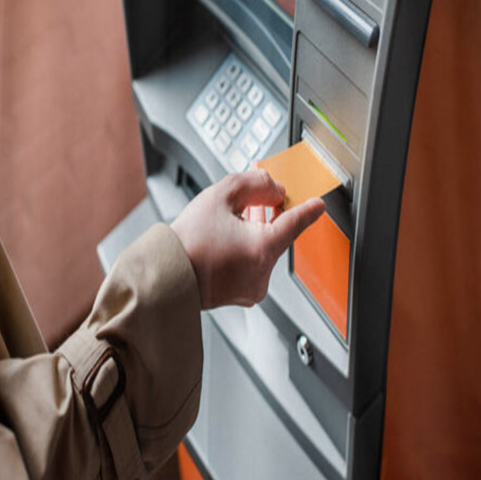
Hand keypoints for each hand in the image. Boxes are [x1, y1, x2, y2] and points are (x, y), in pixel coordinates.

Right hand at [171, 169, 324, 308]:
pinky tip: (228, 237)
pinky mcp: (240, 295)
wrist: (162, 278)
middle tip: (260, 196)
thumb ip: (253, 184)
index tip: (318, 205)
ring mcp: (251, 287)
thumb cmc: (186, 243)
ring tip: (234, 215)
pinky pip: (252, 264)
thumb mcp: (220, 197)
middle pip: (275, 234)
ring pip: (263, 249)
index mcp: (261, 250)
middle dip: (268, 213)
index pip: (295, 224)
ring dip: (254, 230)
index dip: (308, 210)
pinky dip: (246, 249)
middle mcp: (261, 273)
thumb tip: (272, 187)